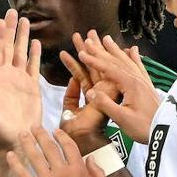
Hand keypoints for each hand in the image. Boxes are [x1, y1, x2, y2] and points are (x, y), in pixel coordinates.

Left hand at [0, 9, 42, 149]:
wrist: (15, 140)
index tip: (1, 20)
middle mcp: (7, 76)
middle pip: (8, 47)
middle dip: (10, 30)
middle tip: (12, 12)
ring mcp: (20, 81)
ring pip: (21, 53)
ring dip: (23, 38)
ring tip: (26, 21)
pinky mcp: (32, 87)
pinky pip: (33, 66)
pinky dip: (35, 54)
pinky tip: (36, 43)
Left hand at [6, 127, 110, 176]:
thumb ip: (99, 174)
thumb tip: (91, 159)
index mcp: (79, 170)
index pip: (69, 147)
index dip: (61, 136)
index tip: (55, 131)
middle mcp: (62, 171)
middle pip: (49, 147)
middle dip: (40, 135)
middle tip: (34, 127)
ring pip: (35, 157)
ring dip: (28, 143)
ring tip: (22, 134)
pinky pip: (23, 174)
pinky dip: (16, 164)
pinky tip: (10, 155)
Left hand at [56, 32, 117, 152]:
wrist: (83, 145)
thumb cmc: (75, 134)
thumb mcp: (70, 111)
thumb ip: (71, 96)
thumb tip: (73, 79)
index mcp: (94, 98)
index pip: (87, 75)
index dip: (82, 60)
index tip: (78, 44)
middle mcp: (102, 94)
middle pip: (95, 67)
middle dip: (90, 48)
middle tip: (86, 31)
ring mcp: (106, 94)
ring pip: (97, 67)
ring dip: (89, 50)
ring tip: (82, 34)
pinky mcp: (107, 94)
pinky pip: (97, 75)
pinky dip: (86, 63)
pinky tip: (76, 51)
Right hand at [77, 32, 159, 143]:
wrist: (167, 131)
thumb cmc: (144, 127)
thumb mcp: (122, 118)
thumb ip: (106, 104)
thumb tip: (90, 92)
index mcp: (130, 85)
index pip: (109, 69)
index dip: (94, 61)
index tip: (82, 53)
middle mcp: (137, 79)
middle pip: (116, 61)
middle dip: (101, 50)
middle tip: (90, 40)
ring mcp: (143, 81)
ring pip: (127, 61)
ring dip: (115, 50)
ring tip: (107, 39)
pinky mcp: (147, 86)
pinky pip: (139, 67)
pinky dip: (134, 57)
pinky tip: (132, 50)